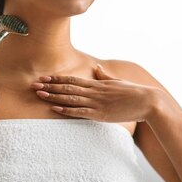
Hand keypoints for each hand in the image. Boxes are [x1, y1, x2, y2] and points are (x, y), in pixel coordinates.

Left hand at [32, 64, 160, 122]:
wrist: (147, 101)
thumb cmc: (134, 92)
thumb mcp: (117, 81)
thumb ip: (104, 75)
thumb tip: (96, 67)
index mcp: (98, 83)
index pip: (73, 79)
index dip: (56, 78)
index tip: (43, 77)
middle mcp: (95, 91)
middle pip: (68, 87)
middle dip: (50, 86)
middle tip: (33, 84)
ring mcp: (97, 103)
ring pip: (71, 98)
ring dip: (54, 96)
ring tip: (39, 94)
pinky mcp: (101, 114)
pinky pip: (80, 112)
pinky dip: (67, 110)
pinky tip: (55, 108)